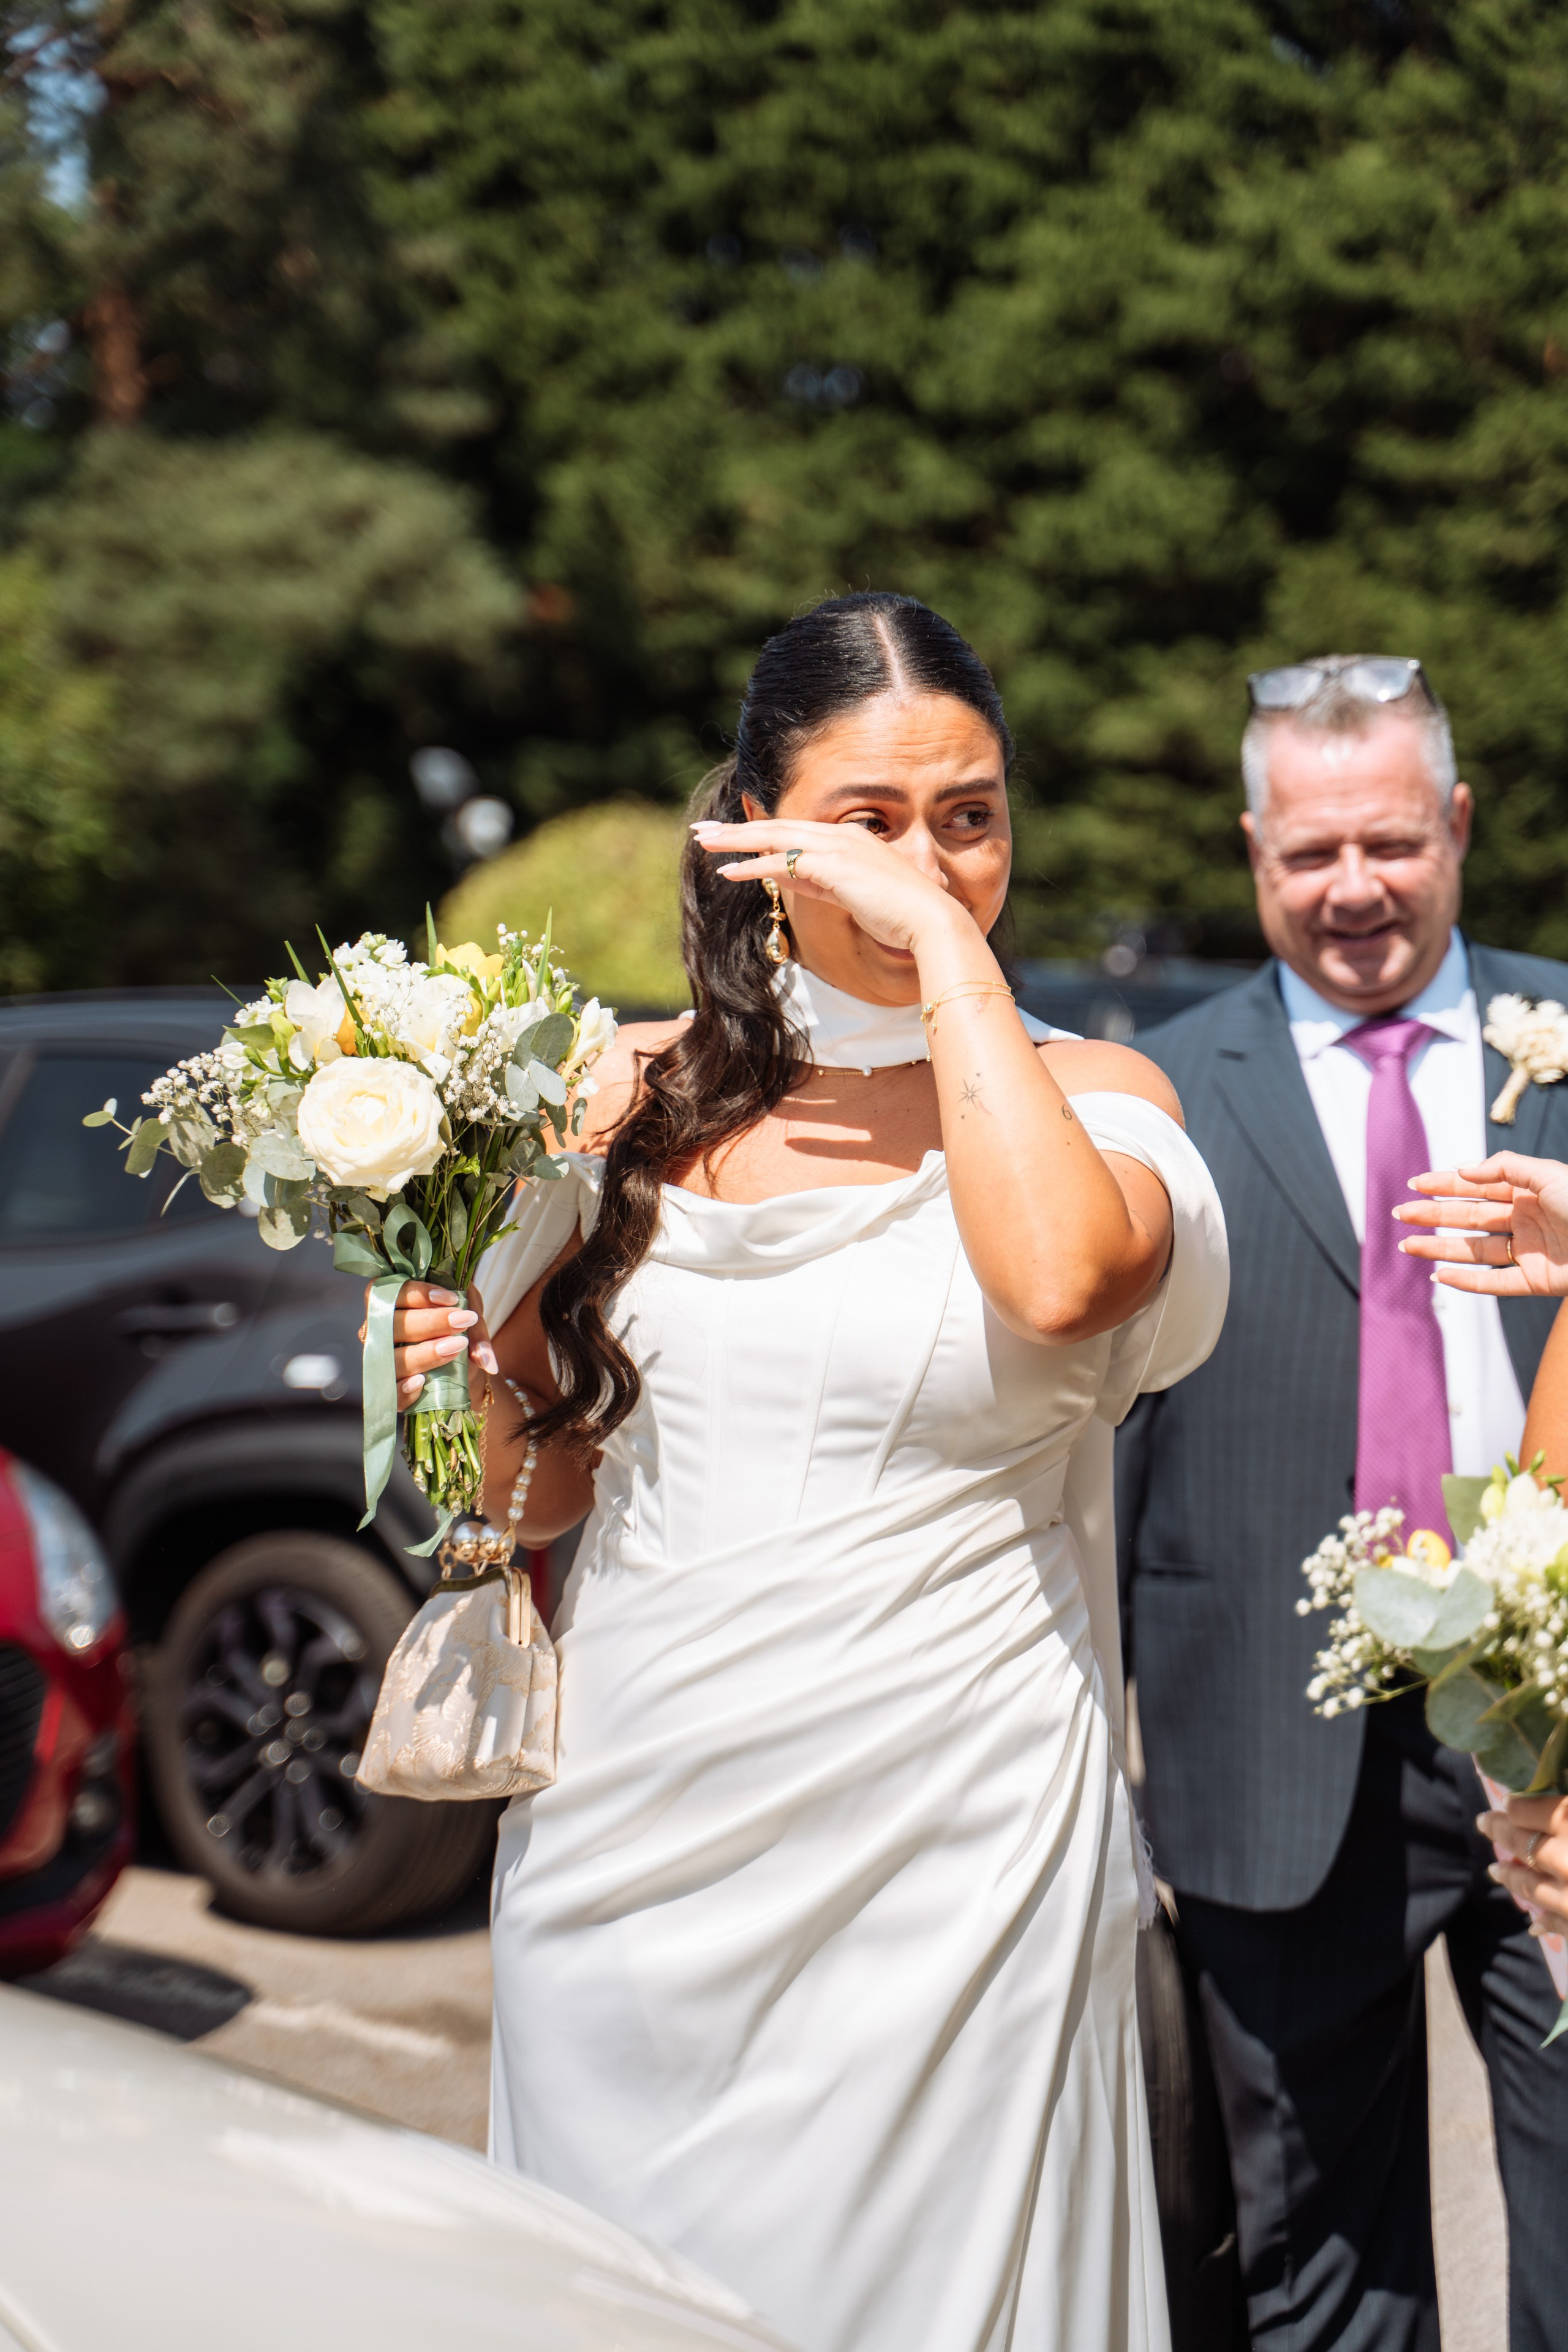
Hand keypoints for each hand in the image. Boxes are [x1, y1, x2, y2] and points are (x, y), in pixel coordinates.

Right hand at [358, 1280, 498, 1408]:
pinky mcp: (390, 1386)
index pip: (392, 1291)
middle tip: (462, 1321)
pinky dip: (404, 1388)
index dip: (418, 1293)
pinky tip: (422, 1381)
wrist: (462, 1361)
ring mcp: (381, 1360)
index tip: (452, 1299)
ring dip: (424, 1353)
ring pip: (392, 1358)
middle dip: (430, 1322)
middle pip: (392, 1324)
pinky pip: (390, 1391)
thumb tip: (485, 1361)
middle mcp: (379, 1329)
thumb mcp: (470, 1312)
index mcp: (393, 1300)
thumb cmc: (457, 1325)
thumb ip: (476, 1327)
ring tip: (457, 1347)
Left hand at [691, 816, 966, 956]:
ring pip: (773, 838)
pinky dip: (753, 867)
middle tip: (702, 830)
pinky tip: (729, 872)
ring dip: (735, 841)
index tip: (731, 835)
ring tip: (702, 842)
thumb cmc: (899, 914)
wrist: (930, 921)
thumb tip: (787, 879)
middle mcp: (841, 836)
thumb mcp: (851, 895)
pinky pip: (783, 863)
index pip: (794, 831)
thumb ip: (820, 883)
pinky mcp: (832, 867)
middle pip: (777, 827)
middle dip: (736, 829)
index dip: (760, 832)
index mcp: (848, 840)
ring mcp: (837, 848)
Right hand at [1394, 1152, 1567, 1295]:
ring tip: (1408, 1246)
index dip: (1445, 1185)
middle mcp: (1525, 1220)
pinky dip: (1467, 1282)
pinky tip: (1440, 1276)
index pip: (1477, 1186)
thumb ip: (1504, 1167)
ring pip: (1474, 1250)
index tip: (1415, 1184)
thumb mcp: (1548, 1174)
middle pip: (1469, 1217)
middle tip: (1400, 1215)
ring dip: (1440, 1248)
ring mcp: (1529, 1251)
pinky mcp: (1537, 1281)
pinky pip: (1494, 1282)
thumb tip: (1464, 1170)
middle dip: (1433, 1215)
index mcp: (1528, 1191)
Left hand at [1479, 1792, 1567, 1929]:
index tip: (1508, 1802)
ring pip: (1531, 1886)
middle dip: (1500, 1832)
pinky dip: (1545, 1921)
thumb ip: (1567, 1810)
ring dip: (1511, 1878)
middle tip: (1483, 1823)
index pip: (1526, 1810)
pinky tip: (1536, 1924)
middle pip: (1522, 1845)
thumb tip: (1556, 1806)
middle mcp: (1565, 1860)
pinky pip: (1557, 1924)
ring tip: (1496, 1870)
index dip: (1516, 1806)